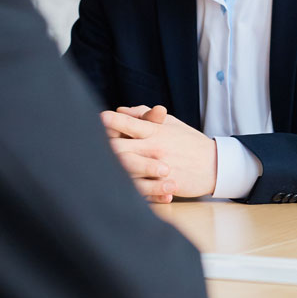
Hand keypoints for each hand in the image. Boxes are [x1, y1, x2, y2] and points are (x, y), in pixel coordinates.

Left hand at [101, 106, 217, 200]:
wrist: (214, 165)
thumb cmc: (189, 141)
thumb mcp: (170, 123)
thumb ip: (145, 115)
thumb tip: (121, 109)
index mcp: (154, 131)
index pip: (126, 123)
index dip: (109, 121)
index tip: (95, 118)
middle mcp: (153, 148)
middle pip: (117, 147)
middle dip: (100, 145)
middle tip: (82, 144)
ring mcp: (156, 167)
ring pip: (123, 168)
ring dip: (107, 166)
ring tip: (91, 166)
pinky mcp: (160, 185)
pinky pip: (137, 188)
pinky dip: (123, 187)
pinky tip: (110, 186)